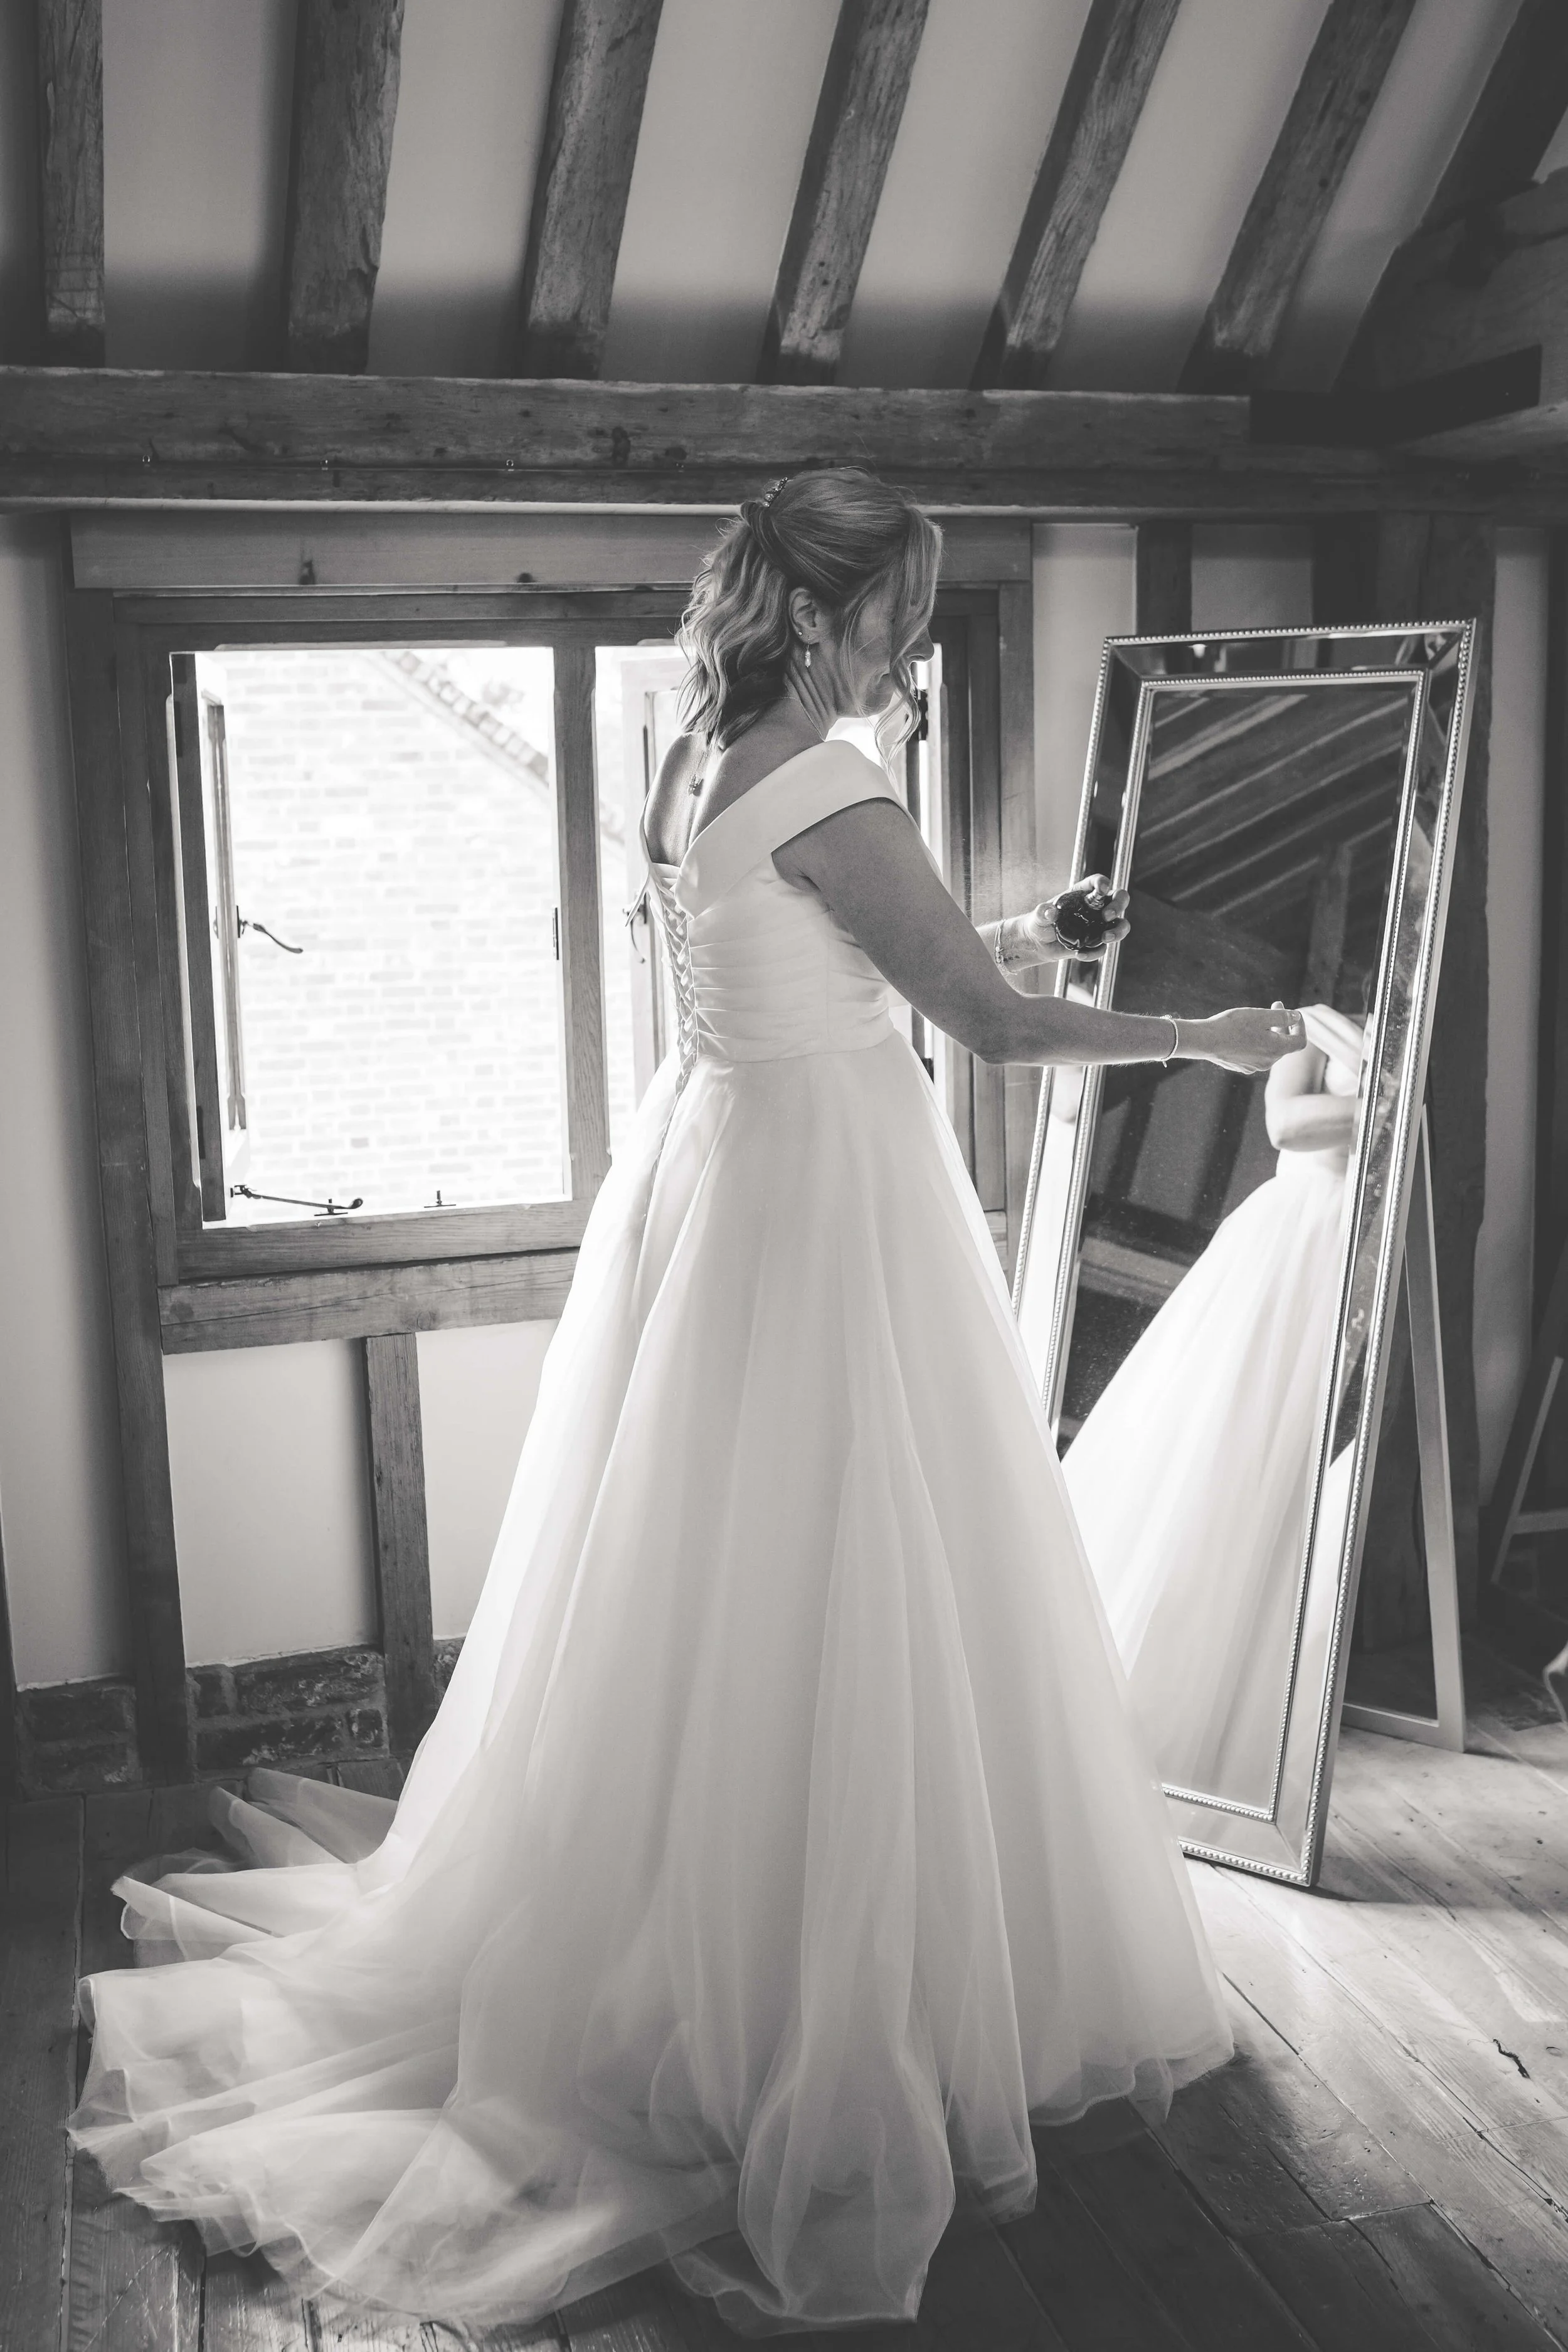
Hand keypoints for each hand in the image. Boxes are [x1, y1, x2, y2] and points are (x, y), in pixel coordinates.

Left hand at [1038, 875, 1129, 960]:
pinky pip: (1102, 948)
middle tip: (1107, 916)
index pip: (1098, 882)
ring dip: (1118, 931)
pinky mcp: (1095, 943)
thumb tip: (1049, 911)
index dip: (1103, 883)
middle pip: (1119, 899)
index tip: (1102, 889)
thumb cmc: (1041, 922)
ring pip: (1120, 924)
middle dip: (1118, 906)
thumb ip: (1043, 912)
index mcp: (1083, 893)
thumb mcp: (1039, 915)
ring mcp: (1098, 925)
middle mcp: (1096, 907)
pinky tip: (1080, 954)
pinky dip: (1095, 952)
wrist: (1039, 943)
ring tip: (1105, 937)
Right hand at [1183, 1003, 1304, 1073]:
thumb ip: (1282, 1017)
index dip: (1301, 1027)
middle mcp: (1268, 1062)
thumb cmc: (1233, 1026)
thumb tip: (1296, 1017)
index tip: (1295, 1014)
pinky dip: (1256, 1040)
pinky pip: (1255, 1053)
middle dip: (1283, 1024)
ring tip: (1258, 1017)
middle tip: (1275, 1004)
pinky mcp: (1241, 1066)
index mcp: (1276, 1050)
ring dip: (1269, 1032)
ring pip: (1269, 1048)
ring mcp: (1254, 1066)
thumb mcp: (1261, 1016)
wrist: (1206, 1041)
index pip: (1299, 1041)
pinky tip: (1243, 1031)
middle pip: (1284, 1043)